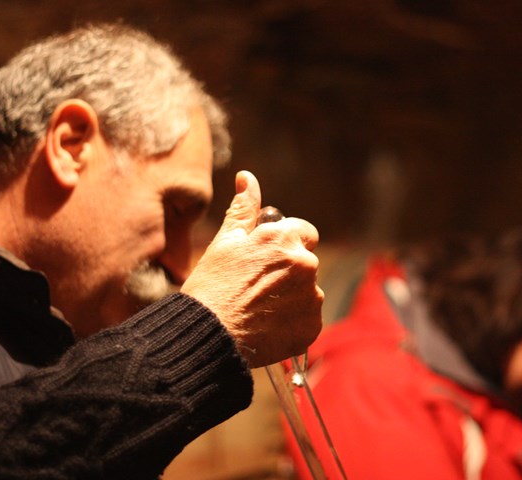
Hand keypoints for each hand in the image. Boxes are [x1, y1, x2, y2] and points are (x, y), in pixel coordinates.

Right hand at [182, 170, 323, 366]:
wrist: (209, 337)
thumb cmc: (212, 286)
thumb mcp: (224, 243)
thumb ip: (243, 210)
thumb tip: (247, 178)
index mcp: (285, 239)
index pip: (304, 231)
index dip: (285, 243)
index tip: (266, 258)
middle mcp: (305, 264)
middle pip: (305, 262)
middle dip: (287, 271)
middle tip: (255, 287)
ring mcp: (312, 298)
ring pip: (307, 292)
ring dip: (290, 297)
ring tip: (258, 310)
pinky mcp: (312, 327)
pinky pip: (307, 319)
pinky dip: (292, 322)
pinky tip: (266, 327)